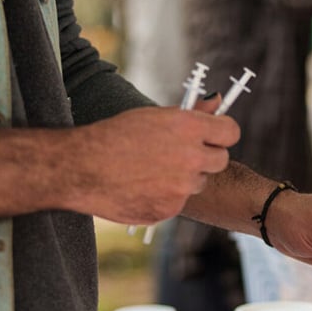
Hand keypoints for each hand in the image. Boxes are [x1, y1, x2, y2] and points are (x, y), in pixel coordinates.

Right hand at [68, 103, 237, 223]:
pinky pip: (178, 201)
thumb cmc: (114, 136)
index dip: (222, 134)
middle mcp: (191, 158)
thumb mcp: (154, 117)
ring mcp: (182, 187)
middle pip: (221, 160)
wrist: (80, 168)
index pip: (230, 132)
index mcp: (189, 128)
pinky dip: (165, 196)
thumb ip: (192, 114)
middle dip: (206, 158)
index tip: (214, 137)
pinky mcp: (171, 209)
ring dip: (184, 178)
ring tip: (152, 170)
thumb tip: (217, 102)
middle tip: (182, 156)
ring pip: (198, 183)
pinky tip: (142, 187)